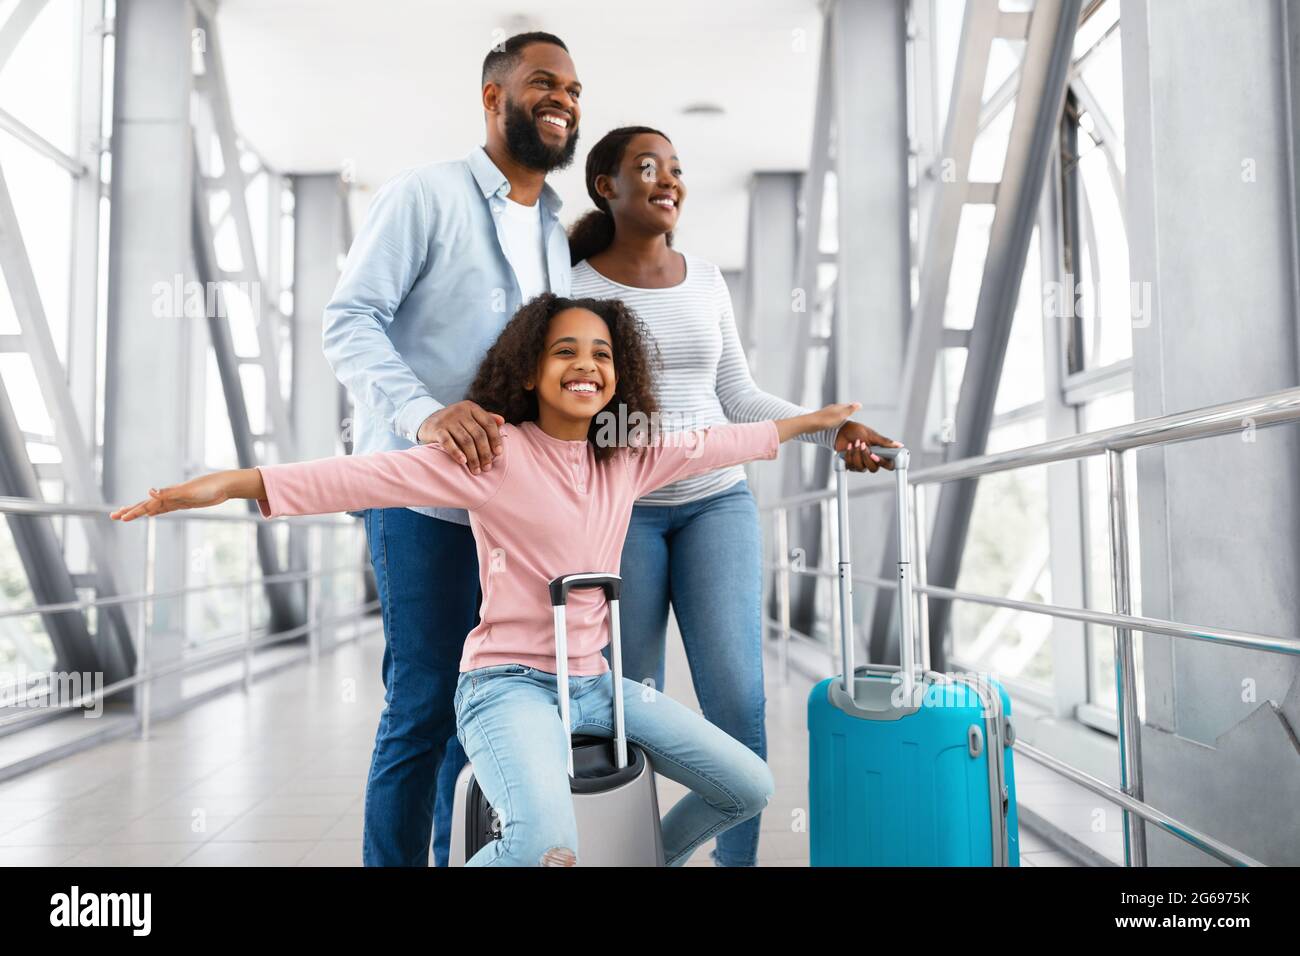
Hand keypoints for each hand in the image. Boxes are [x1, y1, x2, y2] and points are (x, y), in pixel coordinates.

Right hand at [110, 472, 233, 521]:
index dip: (132, 512)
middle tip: (113, 516)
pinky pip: (165, 508)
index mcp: (167, 495)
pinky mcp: (184, 503)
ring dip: (140, 511)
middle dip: (129, 511)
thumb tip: (149, 491)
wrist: (223, 485)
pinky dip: (156, 511)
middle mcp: (168, 496)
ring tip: (127, 515)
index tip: (119, 517)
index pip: (145, 505)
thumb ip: (168, 492)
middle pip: (144, 506)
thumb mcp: (187, 491)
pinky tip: (151, 513)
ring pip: (153, 507)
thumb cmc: (207, 487)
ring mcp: (175, 499)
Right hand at [416, 401, 504, 474]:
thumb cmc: (454, 422)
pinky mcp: (436, 429)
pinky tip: (463, 462)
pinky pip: (448, 442)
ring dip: (473, 458)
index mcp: (471, 407)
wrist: (427, 420)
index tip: (498, 453)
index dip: (495, 439)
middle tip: (487, 467)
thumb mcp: (469, 416)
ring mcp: (447, 419)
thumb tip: (502, 421)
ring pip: (466, 440)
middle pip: (478, 434)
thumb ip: (485, 418)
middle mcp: (460, 411)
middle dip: (485, 453)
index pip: (488, 423)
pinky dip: (456, 453)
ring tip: (476, 470)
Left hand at [805, 401, 861, 434]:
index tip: (860, 406)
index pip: (848, 405)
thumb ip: (850, 410)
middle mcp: (832, 408)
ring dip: (841, 414)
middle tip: (853, 410)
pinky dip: (835, 418)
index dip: (854, 406)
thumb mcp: (840, 416)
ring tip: (845, 416)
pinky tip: (833, 422)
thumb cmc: (825, 421)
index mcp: (837, 407)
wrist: (809, 424)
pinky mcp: (821, 418)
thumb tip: (860, 404)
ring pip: (836, 412)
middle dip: (848, 409)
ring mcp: (826, 413)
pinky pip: (831, 417)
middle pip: (842, 408)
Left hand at [836, 421, 902, 472]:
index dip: (883, 463)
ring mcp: (861, 463)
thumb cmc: (857, 431)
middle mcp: (872, 460)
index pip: (888, 465)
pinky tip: (849, 446)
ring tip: (854, 443)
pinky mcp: (851, 464)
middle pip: (873, 469)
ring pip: (861, 468)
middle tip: (862, 445)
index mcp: (880, 453)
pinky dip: (849, 454)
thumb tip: (899, 445)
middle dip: (865, 457)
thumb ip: (885, 442)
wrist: (842, 430)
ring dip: (856, 454)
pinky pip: (850, 465)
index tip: (874, 454)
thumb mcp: (872, 435)